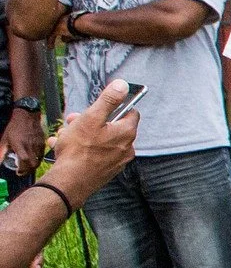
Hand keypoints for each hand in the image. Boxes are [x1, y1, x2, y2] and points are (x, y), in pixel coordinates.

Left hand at [5, 106, 44, 173]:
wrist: (27, 116)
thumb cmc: (14, 128)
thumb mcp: (5, 139)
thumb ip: (1, 152)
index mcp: (19, 145)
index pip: (24, 160)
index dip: (22, 169)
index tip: (18, 172)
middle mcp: (30, 146)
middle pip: (33, 164)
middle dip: (28, 171)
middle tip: (22, 171)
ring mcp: (38, 145)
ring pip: (38, 160)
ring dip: (33, 166)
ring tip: (27, 166)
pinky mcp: (43, 143)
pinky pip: (42, 155)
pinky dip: (37, 159)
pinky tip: (32, 158)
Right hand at [40, 78, 137, 204]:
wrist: (70, 182)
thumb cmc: (80, 149)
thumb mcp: (92, 117)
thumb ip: (108, 100)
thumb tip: (123, 85)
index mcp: (127, 133)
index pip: (130, 112)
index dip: (113, 107)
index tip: (98, 108)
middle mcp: (127, 148)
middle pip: (111, 126)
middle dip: (90, 121)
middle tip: (72, 121)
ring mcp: (117, 161)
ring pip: (100, 140)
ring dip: (82, 134)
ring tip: (64, 136)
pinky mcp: (106, 170)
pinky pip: (95, 154)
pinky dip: (82, 149)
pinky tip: (64, 149)